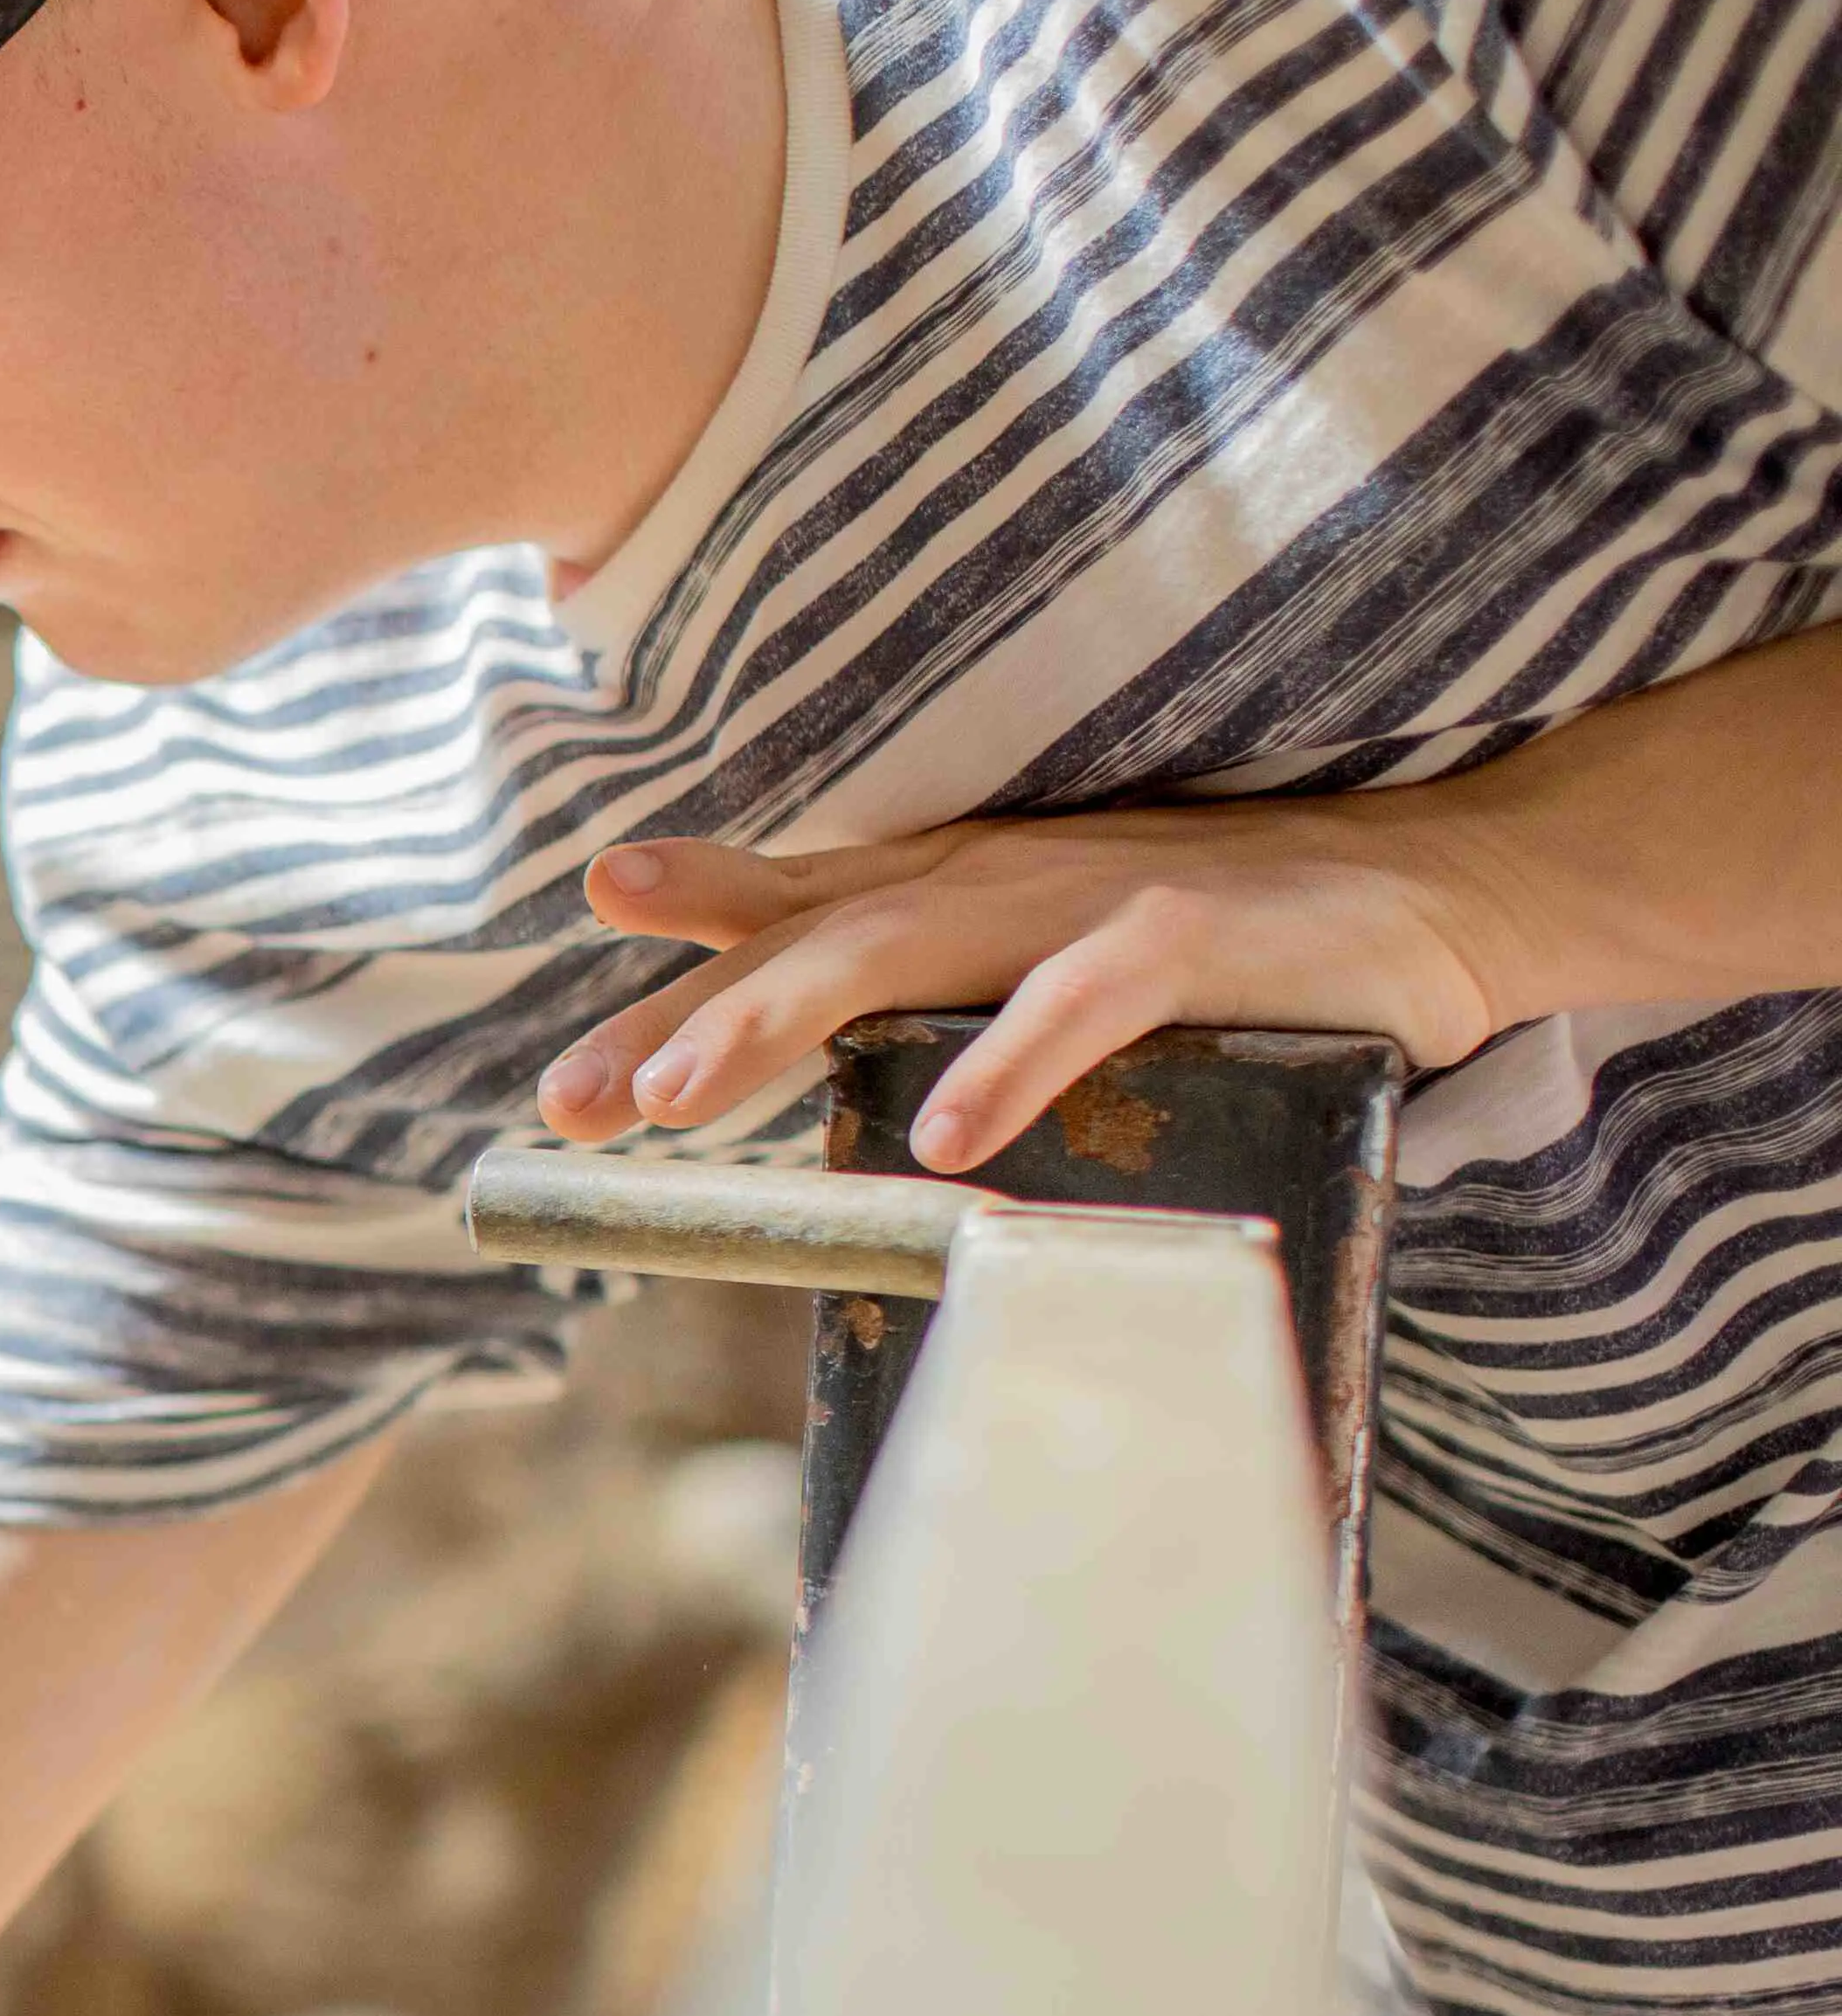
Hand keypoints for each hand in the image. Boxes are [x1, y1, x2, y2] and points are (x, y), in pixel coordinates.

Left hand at [532, 801, 1520, 1173]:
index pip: (788, 914)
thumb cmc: (1224, 933)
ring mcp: (1093, 898)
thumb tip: (798, 1060)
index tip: (571, 990)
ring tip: (684, 1099)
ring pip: (905, 950)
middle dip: (680, 1018)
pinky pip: (1086, 999)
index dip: (683, 933)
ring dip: (783, 1023)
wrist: (1444, 889)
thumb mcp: (1044, 958)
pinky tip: (939, 1138)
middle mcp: (997, 878)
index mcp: (954, 888)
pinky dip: (1008, 1062)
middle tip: (572, 1099)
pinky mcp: (1202, 935)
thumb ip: (927, 995)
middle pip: (807, 942)